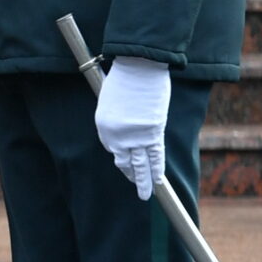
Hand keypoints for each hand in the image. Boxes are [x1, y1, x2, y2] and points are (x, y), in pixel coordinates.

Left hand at [94, 55, 172, 199]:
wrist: (138, 67)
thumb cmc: (124, 78)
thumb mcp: (111, 100)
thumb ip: (118, 116)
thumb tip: (128, 123)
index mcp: (103, 127)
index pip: (114, 148)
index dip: (123, 158)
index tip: (128, 165)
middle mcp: (116, 135)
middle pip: (125, 161)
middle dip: (131, 176)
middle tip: (138, 191)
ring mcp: (134, 135)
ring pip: (140, 164)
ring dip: (144, 181)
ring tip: (146, 195)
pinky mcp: (152, 132)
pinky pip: (155, 156)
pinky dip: (157, 169)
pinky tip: (158, 181)